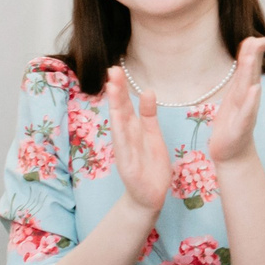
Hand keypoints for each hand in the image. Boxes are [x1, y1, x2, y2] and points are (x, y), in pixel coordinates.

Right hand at [102, 66, 173, 214]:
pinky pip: (124, 146)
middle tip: (112, 71)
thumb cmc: (150, 164)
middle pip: (120, 110)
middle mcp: (126, 136)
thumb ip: (149, 114)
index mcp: (133, 128)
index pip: (125, 104)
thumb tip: (147, 90)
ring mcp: (124, 150)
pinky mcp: (127, 165)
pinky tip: (117, 119)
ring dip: (115, 107)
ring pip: (119, 125)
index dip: (121, 87)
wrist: (149, 196)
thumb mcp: (152, 135)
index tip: (116, 68)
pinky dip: (120, 132)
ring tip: (112, 89)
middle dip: (116, 91)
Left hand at [207, 37, 264, 168]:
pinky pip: (246, 112)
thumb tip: (245, 55)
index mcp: (242, 91)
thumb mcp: (234, 97)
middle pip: (249, 75)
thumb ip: (240, 77)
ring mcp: (245, 113)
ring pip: (247, 90)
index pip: (247, 68)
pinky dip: (251, 101)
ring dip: (251, 73)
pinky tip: (254, 90)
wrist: (232, 153)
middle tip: (260, 39)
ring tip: (252, 58)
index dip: (252, 52)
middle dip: (254, 57)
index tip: (258, 36)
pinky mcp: (240, 128)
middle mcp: (246, 100)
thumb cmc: (232, 124)